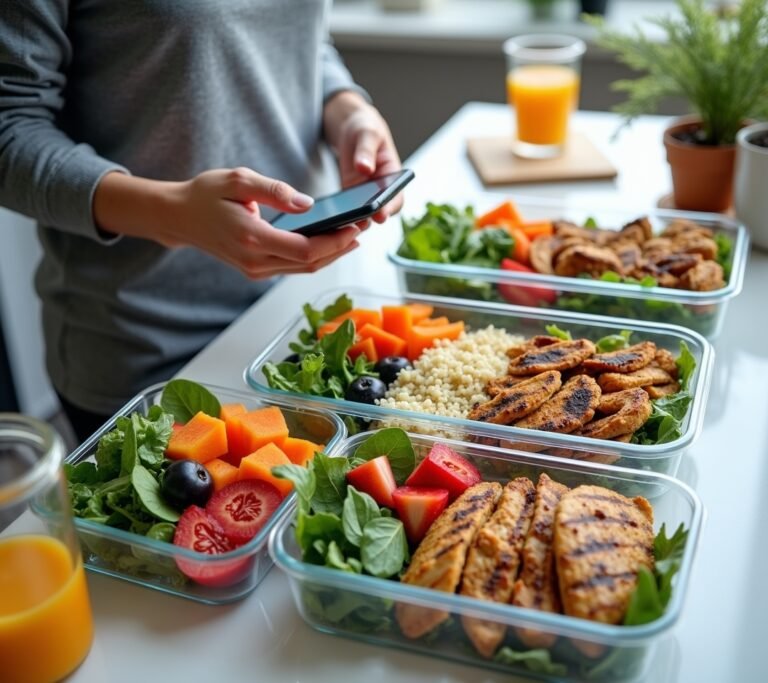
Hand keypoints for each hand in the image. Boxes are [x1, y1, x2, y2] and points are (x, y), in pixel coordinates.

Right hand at [94, 168, 360, 278]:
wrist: (179, 217)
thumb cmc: (206, 194)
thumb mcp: (238, 180)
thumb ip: (275, 191)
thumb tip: (309, 204)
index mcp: (252, 238)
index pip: (305, 250)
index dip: (335, 242)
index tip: (356, 227)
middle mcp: (255, 261)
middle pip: (310, 264)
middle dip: (341, 248)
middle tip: (364, 228)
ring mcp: (256, 269)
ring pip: (304, 269)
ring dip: (332, 255)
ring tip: (354, 235)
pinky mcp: (257, 269)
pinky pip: (293, 267)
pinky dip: (315, 256)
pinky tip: (331, 241)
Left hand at [323, 91, 403, 222]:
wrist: (351, 128)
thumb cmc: (365, 127)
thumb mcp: (366, 133)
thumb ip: (366, 150)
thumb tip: (365, 168)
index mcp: (392, 175)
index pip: (396, 198)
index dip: (390, 208)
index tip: (381, 215)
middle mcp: (381, 189)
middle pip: (379, 212)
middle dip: (369, 220)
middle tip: (358, 224)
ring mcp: (365, 195)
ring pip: (362, 215)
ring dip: (352, 221)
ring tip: (340, 224)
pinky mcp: (349, 197)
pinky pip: (347, 211)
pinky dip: (340, 216)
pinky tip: (328, 219)